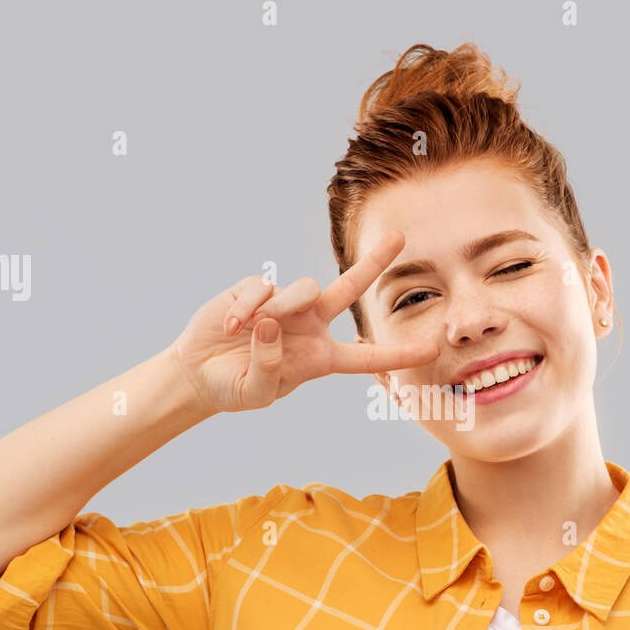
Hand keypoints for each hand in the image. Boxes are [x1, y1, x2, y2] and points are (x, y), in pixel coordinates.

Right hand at [169, 230, 438, 415]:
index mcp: (321, 357)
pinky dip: (246, 307)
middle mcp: (310, 325)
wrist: (199, 373)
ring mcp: (285, 304)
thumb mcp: (256, 392)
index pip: (367, 357)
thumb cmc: (235, 387)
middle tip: (399, 237)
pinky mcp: (256, 290)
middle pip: (349, 288)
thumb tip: (273, 323)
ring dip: (282, 307)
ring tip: (245, 331)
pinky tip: (229, 326)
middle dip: (374, 262)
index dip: (398, 354)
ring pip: (303, 290)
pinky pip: (262, 287)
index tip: (431, 348)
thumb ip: (269, 367)